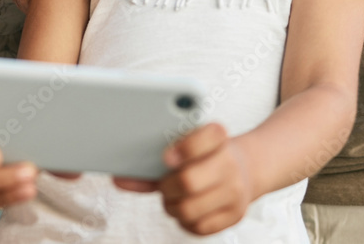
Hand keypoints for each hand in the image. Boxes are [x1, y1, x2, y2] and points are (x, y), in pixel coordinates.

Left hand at [131, 123, 252, 236]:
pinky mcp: (235, 215)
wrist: (244, 170)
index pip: (207, 137)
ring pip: (189, 208)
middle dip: (167, 186)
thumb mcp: (184, 150)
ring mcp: (235, 191)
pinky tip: (187, 207)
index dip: (185, 148)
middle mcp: (231, 164)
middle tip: (165, 183)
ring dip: (172, 206)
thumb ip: (152, 163)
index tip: (167, 157)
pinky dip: (185, 220)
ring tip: (173, 196)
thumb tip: (119, 179)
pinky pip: (198, 226)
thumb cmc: (203, 158)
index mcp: (219, 138)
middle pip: (189, 181)